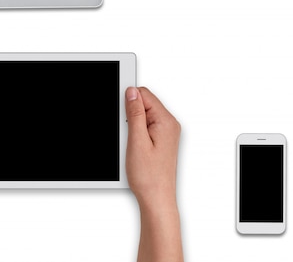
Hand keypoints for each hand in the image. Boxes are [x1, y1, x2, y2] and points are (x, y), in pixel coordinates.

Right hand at [125, 86, 183, 261]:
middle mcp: (169, 125)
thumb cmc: (149, 177)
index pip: (144, 95)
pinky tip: (135, 148)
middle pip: (144, 104)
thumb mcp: (137, 141)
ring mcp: (166, 133)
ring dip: (133, 126)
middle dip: (131, 115)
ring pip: (143, 116)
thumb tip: (132, 92)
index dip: (129, 102)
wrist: (157, 199)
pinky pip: (145, 127)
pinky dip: (136, 134)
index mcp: (166, 122)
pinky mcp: (161, 141)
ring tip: (133, 145)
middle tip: (129, 136)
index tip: (122, 116)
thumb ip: (135, 114)